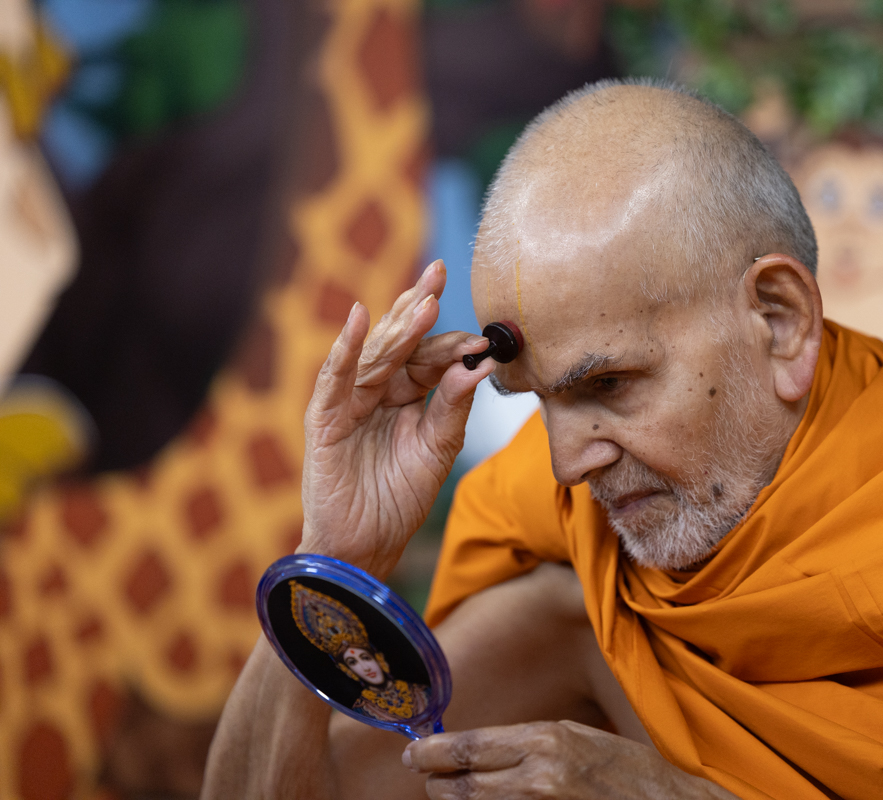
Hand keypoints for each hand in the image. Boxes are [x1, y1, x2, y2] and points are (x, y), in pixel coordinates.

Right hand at [298, 260, 492, 577]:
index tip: (483, 336)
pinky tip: (361, 319)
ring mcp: (349, 402)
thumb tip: (481, 365)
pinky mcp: (325, 419)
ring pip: (375, 354)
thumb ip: (454, 406)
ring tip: (423, 301)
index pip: (429, 357)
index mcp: (406, 396)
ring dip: (397, 327)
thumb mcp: (438, 449)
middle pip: (399, 341)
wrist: (365, 544)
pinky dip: (347, 348)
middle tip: (441, 272)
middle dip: (419, 306)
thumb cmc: (400, 499)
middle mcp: (378, 391)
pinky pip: (336, 378)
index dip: (452, 344)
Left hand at [402, 721, 737, 798]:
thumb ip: (525, 743)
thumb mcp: (576, 736)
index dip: (430, 751)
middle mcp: (537, 779)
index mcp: (546, 741)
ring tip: (454, 791)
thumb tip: (475, 748)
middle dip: (437, 782)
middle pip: (457, 787)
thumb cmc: (626, 770)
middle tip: (429, 774)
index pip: (466, 747)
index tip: (414, 751)